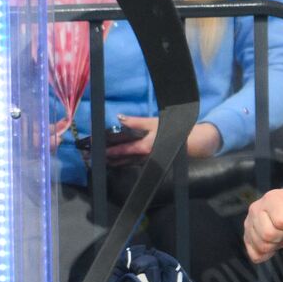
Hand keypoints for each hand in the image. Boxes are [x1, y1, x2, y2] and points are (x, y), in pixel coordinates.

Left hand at [99, 115, 221, 161]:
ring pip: (125, 163)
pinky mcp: (150, 162)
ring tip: (96, 161)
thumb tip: (120, 118)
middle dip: (104, 158)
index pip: (121, 150)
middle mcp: (144, 157)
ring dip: (111, 162)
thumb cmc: (174, 131)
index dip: (107, 151)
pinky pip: (132, 163)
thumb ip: (137, 122)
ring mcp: (146, 162)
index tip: (94, 151)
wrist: (193, 144)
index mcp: (144, 147)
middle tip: (88, 158)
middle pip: (120, 159)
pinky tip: (114, 162)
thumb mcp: (155, 123)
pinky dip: (122, 162)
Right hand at [244, 187, 282, 263]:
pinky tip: (272, 243)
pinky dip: (266, 254)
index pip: (280, 221)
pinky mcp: (246, 235)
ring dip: (275, 245)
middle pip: (267, 234)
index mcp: (272, 198)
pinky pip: (254, 254)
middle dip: (282, 236)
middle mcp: (256, 208)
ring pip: (261, 245)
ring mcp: (248, 222)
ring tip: (280, 233)